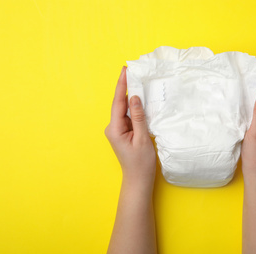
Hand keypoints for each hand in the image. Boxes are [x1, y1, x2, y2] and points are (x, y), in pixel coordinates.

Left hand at [104, 66, 155, 189]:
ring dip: (132, 98)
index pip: (118, 102)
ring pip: (126, 110)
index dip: (122, 85)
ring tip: (140, 83)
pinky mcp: (124, 133)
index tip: (125, 70)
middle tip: (134, 71)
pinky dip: (136, 109)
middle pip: (120, 104)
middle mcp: (113, 127)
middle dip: (127, 87)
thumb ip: (138, 117)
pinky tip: (142, 101)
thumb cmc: (140, 163)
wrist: (138, 180)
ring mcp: (118, 130)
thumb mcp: (142, 138)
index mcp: (115, 129)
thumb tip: (134, 98)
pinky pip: (130, 117)